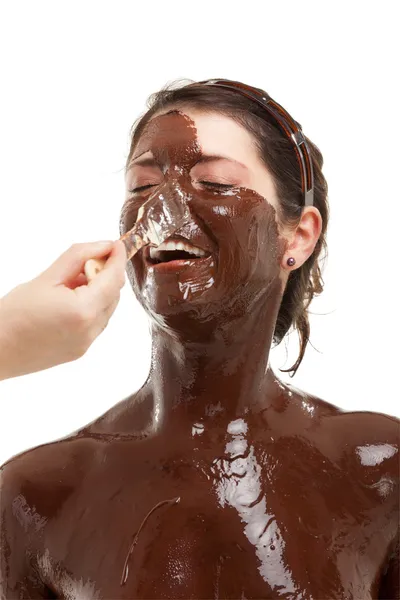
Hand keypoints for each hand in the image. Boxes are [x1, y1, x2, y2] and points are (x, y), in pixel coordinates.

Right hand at [0, 240, 125, 380]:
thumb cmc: (13, 314)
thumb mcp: (46, 277)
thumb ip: (78, 258)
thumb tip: (103, 246)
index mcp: (83, 310)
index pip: (113, 279)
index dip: (117, 259)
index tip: (117, 245)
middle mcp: (90, 330)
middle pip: (114, 294)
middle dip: (106, 274)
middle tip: (86, 261)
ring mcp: (86, 343)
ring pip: (107, 309)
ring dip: (99, 291)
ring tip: (71, 283)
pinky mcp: (80, 350)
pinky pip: (96, 323)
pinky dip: (91, 307)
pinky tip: (69, 299)